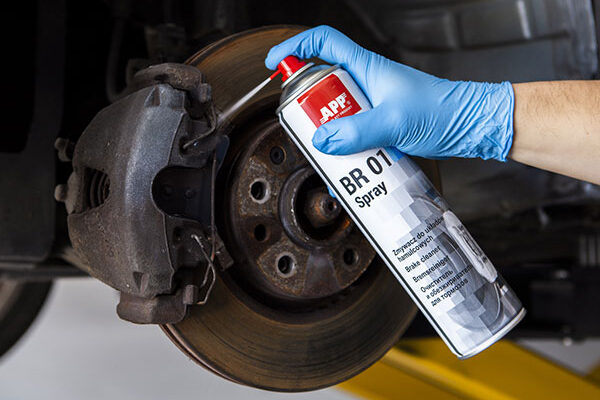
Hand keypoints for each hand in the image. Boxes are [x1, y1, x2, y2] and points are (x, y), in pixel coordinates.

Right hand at [265, 26, 514, 160]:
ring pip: (335, 113)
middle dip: (307, 107)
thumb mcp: (394, 121)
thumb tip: (322, 140)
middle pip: (322, 84)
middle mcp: (365, 82)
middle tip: (304, 128)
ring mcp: (371, 103)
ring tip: (329, 154)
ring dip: (327, 133)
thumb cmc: (441, 111)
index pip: (323, 42)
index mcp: (366, 68)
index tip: (275, 64)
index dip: (295, 47)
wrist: (468, 126)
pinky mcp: (378, 122)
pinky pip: (351, 131)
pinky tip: (349, 165)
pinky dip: (344, 147)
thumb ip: (356, 131)